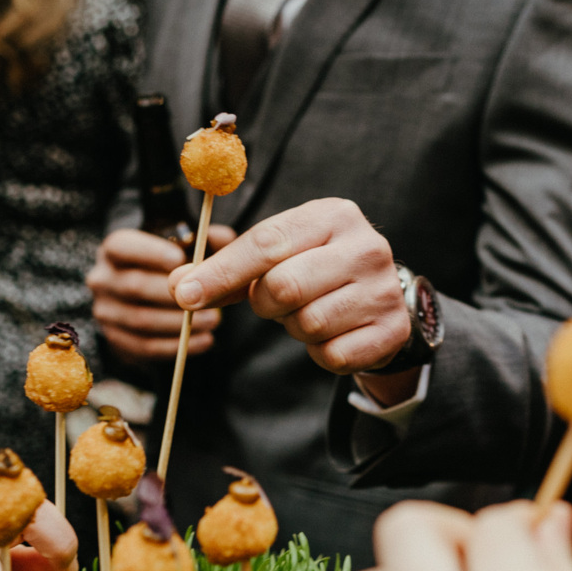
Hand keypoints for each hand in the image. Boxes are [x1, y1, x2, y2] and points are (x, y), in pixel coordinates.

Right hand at [88, 226, 235, 362]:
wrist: (149, 300)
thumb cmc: (170, 267)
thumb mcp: (184, 246)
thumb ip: (204, 239)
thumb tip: (219, 237)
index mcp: (114, 249)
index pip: (122, 246)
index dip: (151, 253)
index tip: (180, 259)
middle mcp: (102, 279)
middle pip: (135, 286)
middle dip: (174, 294)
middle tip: (208, 298)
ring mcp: (106, 312)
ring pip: (141, 320)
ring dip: (180, 323)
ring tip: (213, 321)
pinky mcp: (116, 340)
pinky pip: (145, 346)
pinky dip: (176, 345)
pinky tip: (204, 340)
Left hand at [170, 198, 410, 375]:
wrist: (381, 299)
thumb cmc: (316, 270)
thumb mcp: (278, 256)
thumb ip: (228, 271)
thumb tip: (179, 287)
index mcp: (333, 215)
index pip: (267, 243)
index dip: (222, 272)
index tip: (186, 295)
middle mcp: (366, 247)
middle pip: (285, 287)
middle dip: (266, 304)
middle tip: (274, 303)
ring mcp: (383, 290)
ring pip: (309, 324)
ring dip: (294, 328)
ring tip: (308, 313)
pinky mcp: (392, 330)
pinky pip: (332, 355)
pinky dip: (320, 352)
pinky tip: (331, 334)